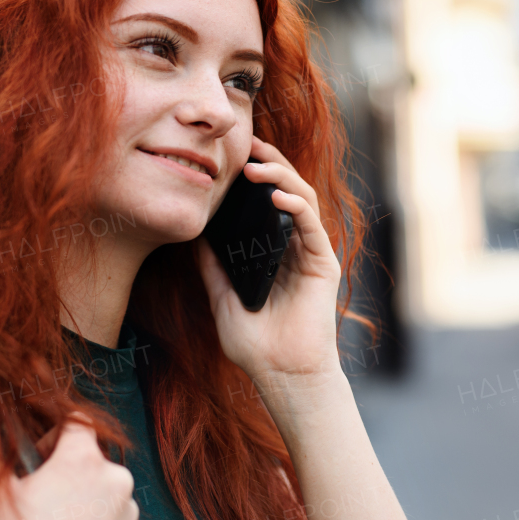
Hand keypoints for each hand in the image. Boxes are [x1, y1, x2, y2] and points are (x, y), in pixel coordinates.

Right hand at [0, 414, 139, 519]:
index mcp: (83, 461)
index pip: (77, 422)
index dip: (54, 434)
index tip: (38, 458)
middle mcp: (114, 480)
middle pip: (91, 460)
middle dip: (67, 472)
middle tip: (41, 499)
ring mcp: (128, 513)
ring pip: (105, 493)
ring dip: (84, 501)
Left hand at [195, 135, 342, 386]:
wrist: (281, 375)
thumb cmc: (255, 345)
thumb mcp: (222, 298)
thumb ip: (213, 267)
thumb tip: (195, 236)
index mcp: (274, 251)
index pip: (267, 201)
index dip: (255, 175)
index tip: (234, 155)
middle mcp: (296, 247)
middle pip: (287, 191)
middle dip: (270, 163)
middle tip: (248, 144)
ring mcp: (311, 253)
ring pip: (302, 199)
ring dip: (281, 177)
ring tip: (256, 166)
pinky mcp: (323, 264)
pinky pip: (312, 225)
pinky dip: (295, 205)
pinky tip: (275, 196)